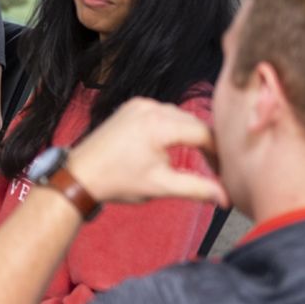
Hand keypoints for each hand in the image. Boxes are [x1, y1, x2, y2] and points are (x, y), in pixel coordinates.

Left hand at [68, 98, 228, 207]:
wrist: (79, 175)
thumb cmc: (116, 181)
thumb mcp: (160, 186)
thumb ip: (196, 188)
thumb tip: (225, 198)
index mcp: (159, 125)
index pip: (205, 133)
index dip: (219, 153)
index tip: (224, 171)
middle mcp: (150, 108)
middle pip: (193, 122)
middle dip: (206, 144)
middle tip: (214, 167)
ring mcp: (139, 104)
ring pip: (179, 116)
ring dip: (190, 134)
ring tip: (197, 158)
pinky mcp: (132, 107)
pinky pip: (162, 113)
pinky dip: (172, 127)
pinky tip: (173, 145)